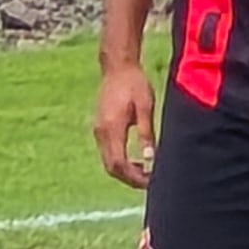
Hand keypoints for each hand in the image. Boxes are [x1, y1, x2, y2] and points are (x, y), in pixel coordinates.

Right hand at [94, 57, 159, 188]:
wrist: (117, 67)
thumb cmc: (134, 83)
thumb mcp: (145, 106)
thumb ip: (146, 132)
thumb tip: (149, 158)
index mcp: (112, 128)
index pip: (119, 164)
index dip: (133, 177)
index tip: (150, 181)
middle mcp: (101, 132)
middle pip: (111, 167)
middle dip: (129, 179)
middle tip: (149, 182)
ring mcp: (98, 131)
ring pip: (108, 162)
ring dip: (124, 172)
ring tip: (145, 173)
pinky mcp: (100, 128)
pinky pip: (107, 153)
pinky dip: (120, 162)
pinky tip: (135, 161)